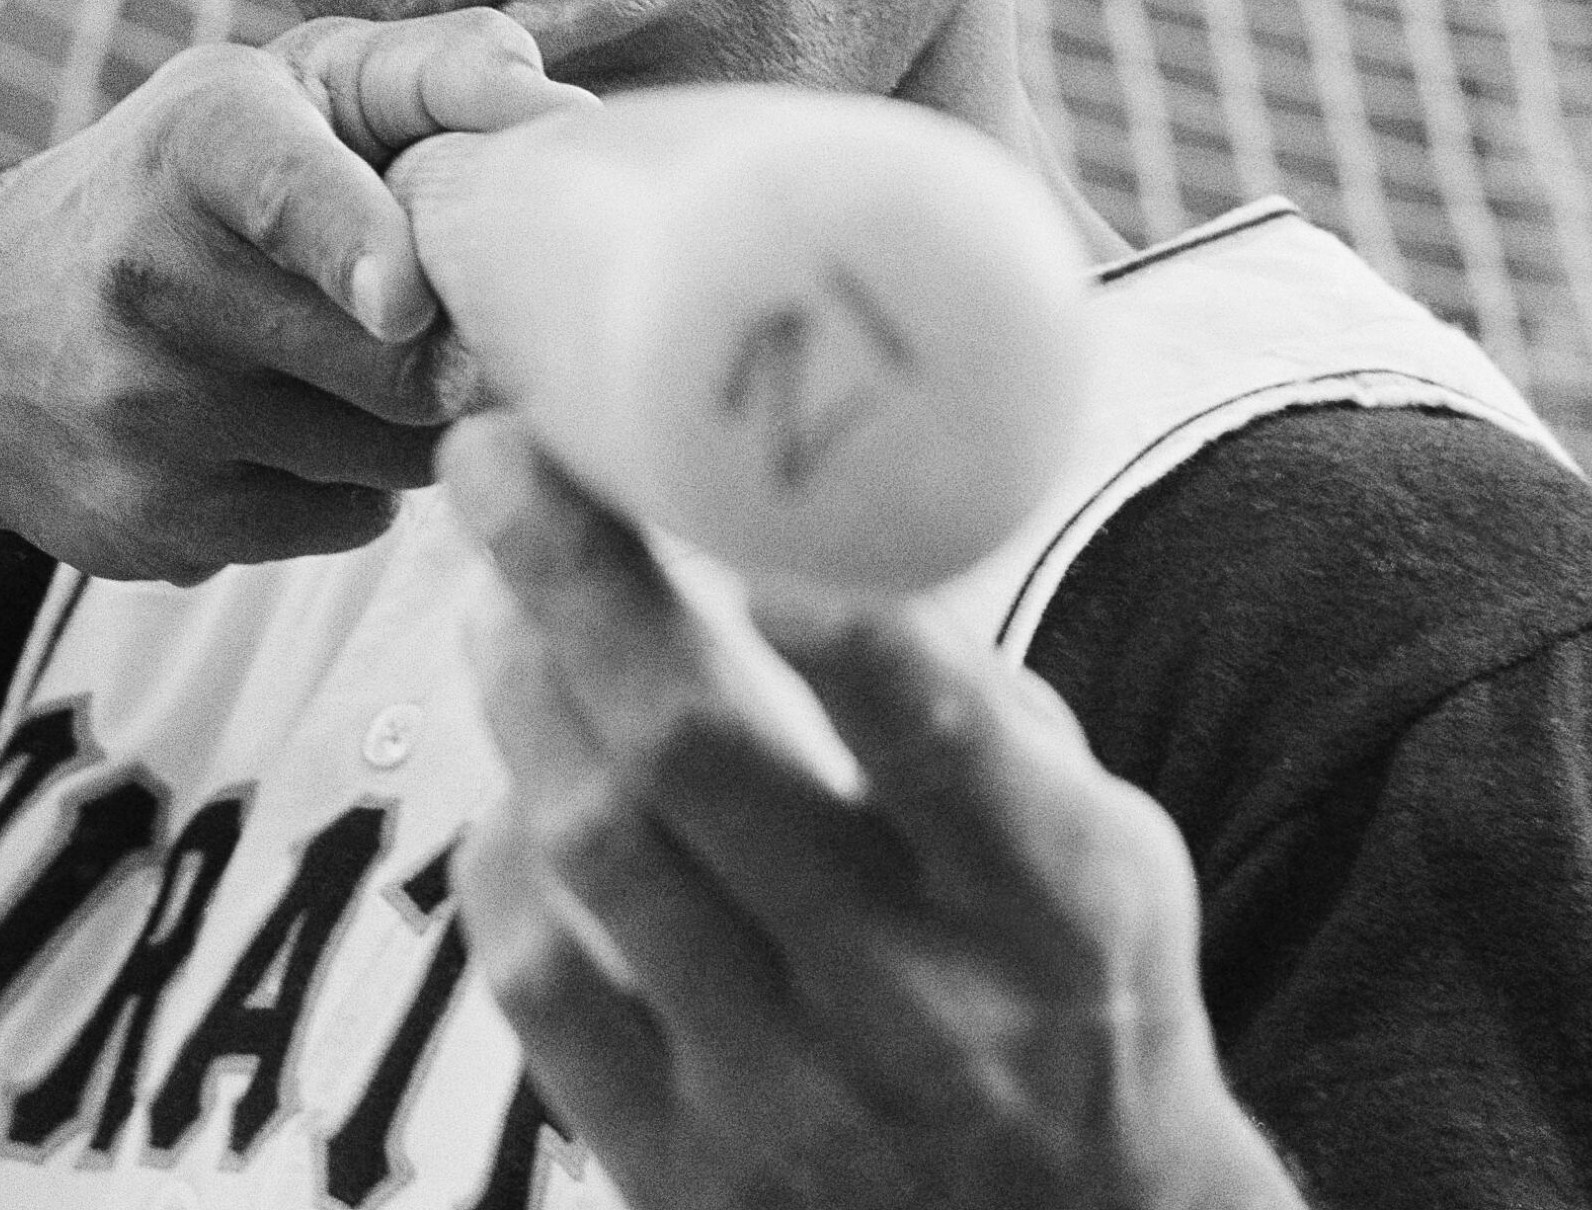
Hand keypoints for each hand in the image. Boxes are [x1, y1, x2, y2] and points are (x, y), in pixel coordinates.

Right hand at [0, 12, 589, 590]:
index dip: (358, 244)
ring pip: (390, 451)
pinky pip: (348, 521)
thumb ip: (431, 75)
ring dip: (413, 416)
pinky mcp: (150, 524)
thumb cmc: (187, 181)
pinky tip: (294, 425)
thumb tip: (555, 111)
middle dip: (460, 345)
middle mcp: (153, 275)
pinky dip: (356, 482)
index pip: (283, 193)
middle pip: (396, 362)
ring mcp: (144, 414)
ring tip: (353, 358)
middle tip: (459, 313)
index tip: (405, 298)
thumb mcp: (287, 86)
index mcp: (199, 140)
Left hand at [439, 417, 1302, 1209]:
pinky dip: (503, 856)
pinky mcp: (676, 1171)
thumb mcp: (1101, 846)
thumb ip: (968, 701)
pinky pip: (536, 982)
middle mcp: (913, 1001)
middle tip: (495, 454)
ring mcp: (782, 1097)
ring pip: (595, 842)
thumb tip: (801, 523)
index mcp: (1049, 901)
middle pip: (695, 752)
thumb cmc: (1071, 995)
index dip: (836, 617)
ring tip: (491, 592)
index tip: (738, 489)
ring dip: (520, 684)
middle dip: (574, 572)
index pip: (940, 742)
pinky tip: (515, 782)